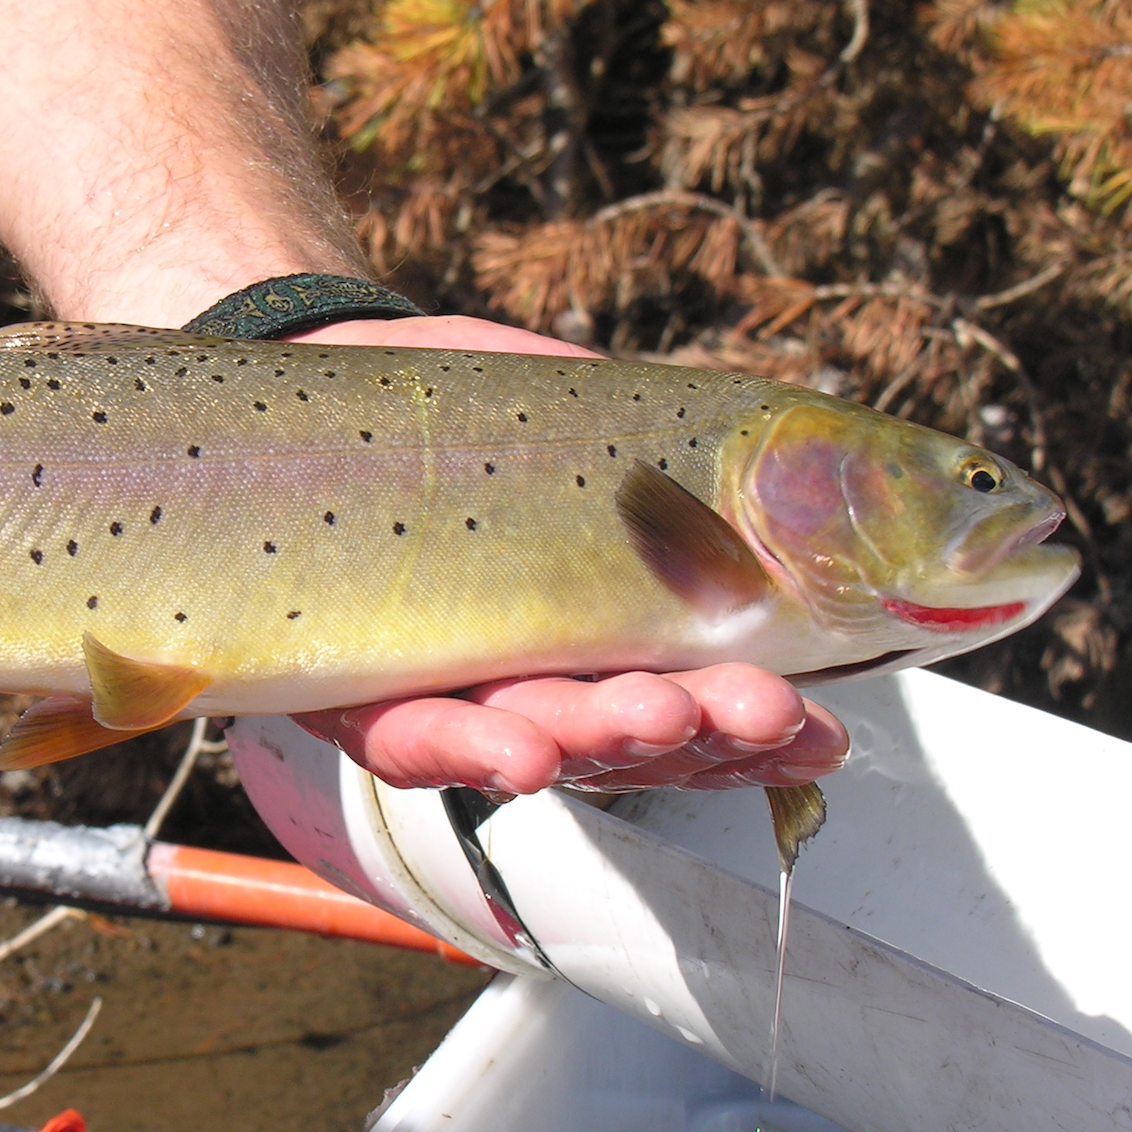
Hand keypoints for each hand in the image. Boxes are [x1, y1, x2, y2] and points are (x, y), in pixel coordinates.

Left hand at [284, 314, 852, 796]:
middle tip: (754, 711)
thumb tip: (778, 457)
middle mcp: (512, 686)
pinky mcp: (338, 687)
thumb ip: (656, 457)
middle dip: (687, 733)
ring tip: (655, 717)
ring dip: (593, 741)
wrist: (313, 379)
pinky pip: (398, 736)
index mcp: (586, 641)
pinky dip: (459, 746)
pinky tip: (524, 751)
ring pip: (519, 742)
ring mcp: (428, 693)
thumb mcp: (572, 423)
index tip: (818, 730)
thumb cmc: (458, 414)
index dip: (751, 734)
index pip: (681, 704)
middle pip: (609, 739)